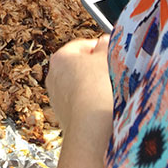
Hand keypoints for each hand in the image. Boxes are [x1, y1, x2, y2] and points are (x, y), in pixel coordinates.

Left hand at [47, 36, 114, 167]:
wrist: (89, 127)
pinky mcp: (62, 114)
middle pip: (79, 65)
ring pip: (79, 85)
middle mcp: (53, 75)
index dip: (101, 48)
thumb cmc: (97, 89)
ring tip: (111, 92)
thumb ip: (107, 47)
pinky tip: (103, 107)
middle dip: (97, 68)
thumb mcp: (106, 60)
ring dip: (94, 86)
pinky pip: (79, 102)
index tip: (113, 53)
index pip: (82, 45)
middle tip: (114, 72)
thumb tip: (106, 40)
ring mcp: (56, 96)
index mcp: (60, 57)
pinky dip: (90, 102)